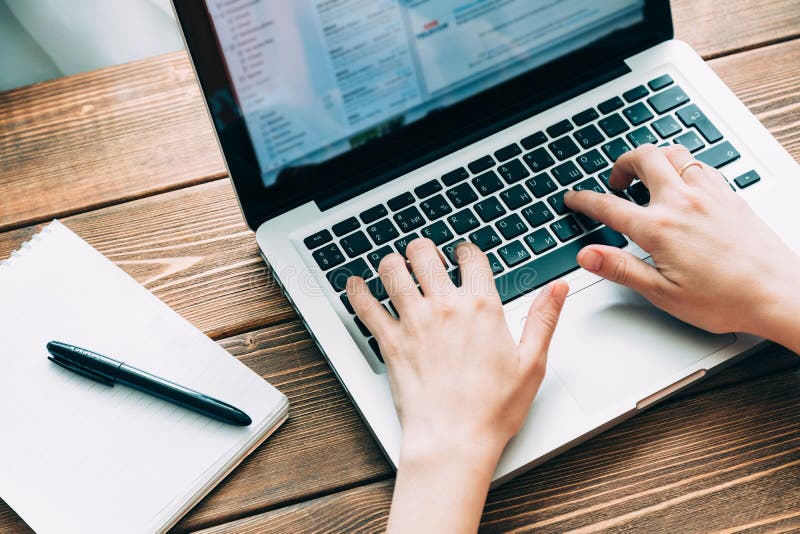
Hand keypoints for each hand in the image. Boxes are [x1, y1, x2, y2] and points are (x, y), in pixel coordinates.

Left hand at [346, 239, 567, 532]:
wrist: (454, 440)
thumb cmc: (493, 410)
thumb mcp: (532, 363)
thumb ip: (544, 319)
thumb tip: (558, 288)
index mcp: (482, 307)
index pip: (471, 257)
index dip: (466, 250)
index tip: (462, 254)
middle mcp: (445, 307)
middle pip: (425, 254)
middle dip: (424, 249)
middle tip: (424, 256)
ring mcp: (414, 322)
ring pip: (392, 271)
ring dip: (392, 262)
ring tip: (394, 265)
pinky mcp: (389, 342)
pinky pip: (365, 306)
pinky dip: (357, 291)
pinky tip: (355, 285)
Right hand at [564, 144, 799, 342]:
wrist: (778, 293)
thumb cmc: (726, 299)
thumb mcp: (662, 293)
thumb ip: (621, 268)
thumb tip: (587, 254)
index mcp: (659, 228)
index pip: (609, 206)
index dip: (584, 200)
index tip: (574, 199)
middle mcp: (683, 203)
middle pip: (643, 159)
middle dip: (621, 164)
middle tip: (614, 182)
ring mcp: (709, 194)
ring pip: (673, 153)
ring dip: (653, 158)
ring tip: (646, 175)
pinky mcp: (730, 195)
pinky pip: (700, 164)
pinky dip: (682, 165)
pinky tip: (682, 182)